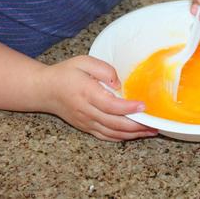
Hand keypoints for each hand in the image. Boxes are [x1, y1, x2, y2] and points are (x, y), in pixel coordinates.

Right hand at [39, 55, 156, 140]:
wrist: (45, 90)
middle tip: (155, 123)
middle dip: (137, 125)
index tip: (144, 106)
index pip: (111, 105)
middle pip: (115, 123)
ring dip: (133, 134)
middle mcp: (87, 111)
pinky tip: (134, 135)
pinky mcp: (86, 127)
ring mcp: (86, 122)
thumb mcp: (83, 61)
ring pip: (113, 133)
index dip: (129, 108)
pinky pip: (106, 136)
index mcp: (87, 93)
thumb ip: (103, 69)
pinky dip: (121, 138)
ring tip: (151, 131)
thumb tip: (118, 83)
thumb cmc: (66, 73)